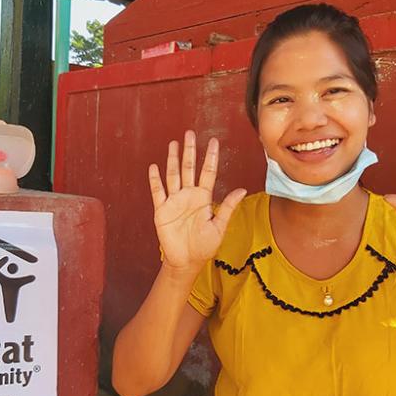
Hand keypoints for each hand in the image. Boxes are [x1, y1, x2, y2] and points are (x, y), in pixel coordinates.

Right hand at [149, 130, 246, 273]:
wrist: (186, 261)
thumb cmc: (204, 246)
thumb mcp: (219, 226)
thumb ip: (227, 207)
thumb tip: (242, 190)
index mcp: (203, 198)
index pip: (208, 172)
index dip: (210, 157)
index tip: (213, 141)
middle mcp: (188, 196)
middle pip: (189, 168)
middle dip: (189, 151)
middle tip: (189, 133)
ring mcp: (174, 201)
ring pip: (173, 175)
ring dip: (172, 159)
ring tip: (173, 143)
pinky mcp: (162, 210)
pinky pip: (158, 192)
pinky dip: (155, 180)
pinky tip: (154, 167)